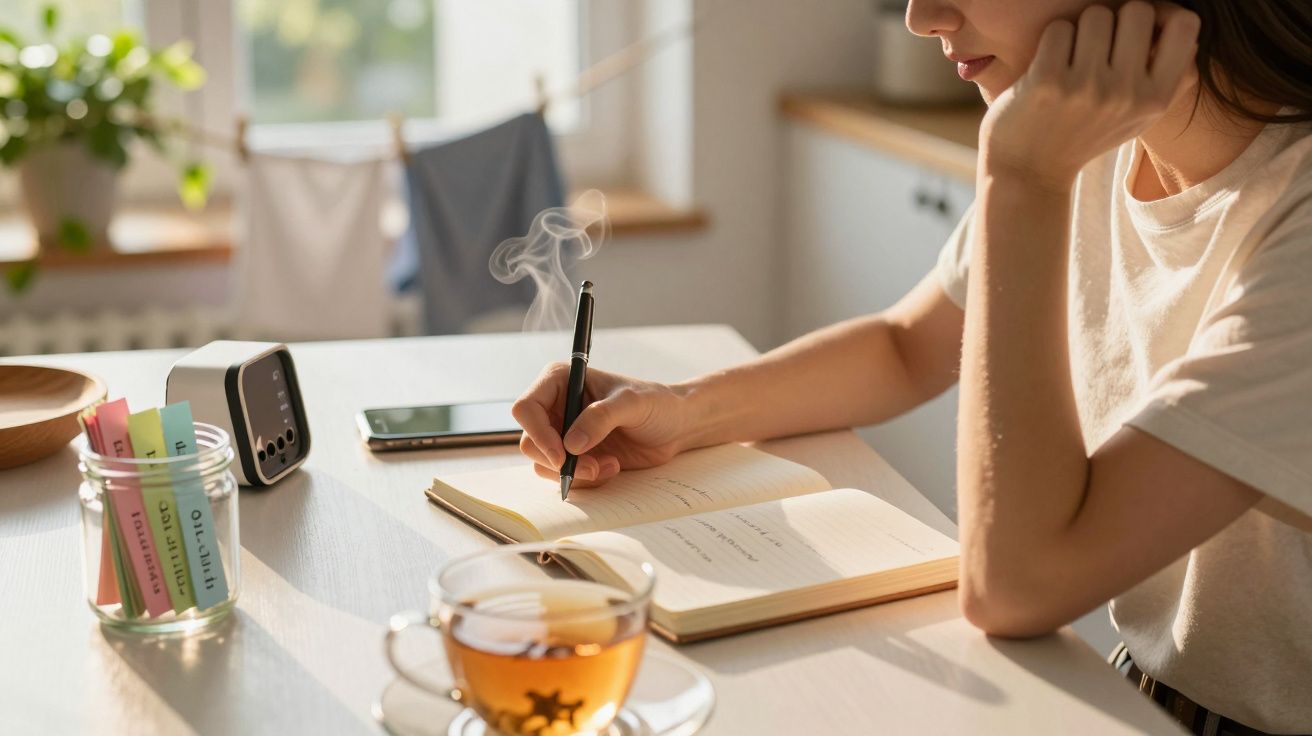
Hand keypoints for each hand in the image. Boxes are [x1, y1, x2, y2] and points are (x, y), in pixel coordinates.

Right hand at [512, 363, 691, 487]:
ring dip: (575, 472)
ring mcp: (563, 433)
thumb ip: (601, 418)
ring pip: (543, 464)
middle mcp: (556, 407)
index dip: (537, 433)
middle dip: (559, 460)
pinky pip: (563, 476)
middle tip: (591, 466)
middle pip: (530, 441)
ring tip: (608, 465)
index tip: (562, 454)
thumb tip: (571, 444)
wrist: (676, 426)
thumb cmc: (657, 403)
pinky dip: (585, 479)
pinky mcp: (575, 456)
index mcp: (561, 381)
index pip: (526, 408)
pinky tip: (611, 467)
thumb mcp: (632, 404)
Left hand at [980, 1, 1199, 188]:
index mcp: (1156, 100)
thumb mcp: (1139, 118)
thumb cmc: (1085, 135)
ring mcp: (1087, 87)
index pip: (1186, 24)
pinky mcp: (1048, 82)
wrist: (1030, 172)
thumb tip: (1180, 21)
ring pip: (1096, 15)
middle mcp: (1127, 94)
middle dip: (1115, 20)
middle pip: (1138, 10)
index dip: (1162, 14)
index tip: (1138, 29)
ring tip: (1071, 59)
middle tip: (1097, 46)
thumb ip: (1169, 76)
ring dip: (1080, 29)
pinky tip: (1047, 66)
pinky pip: (1059, 29)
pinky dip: (1051, 41)